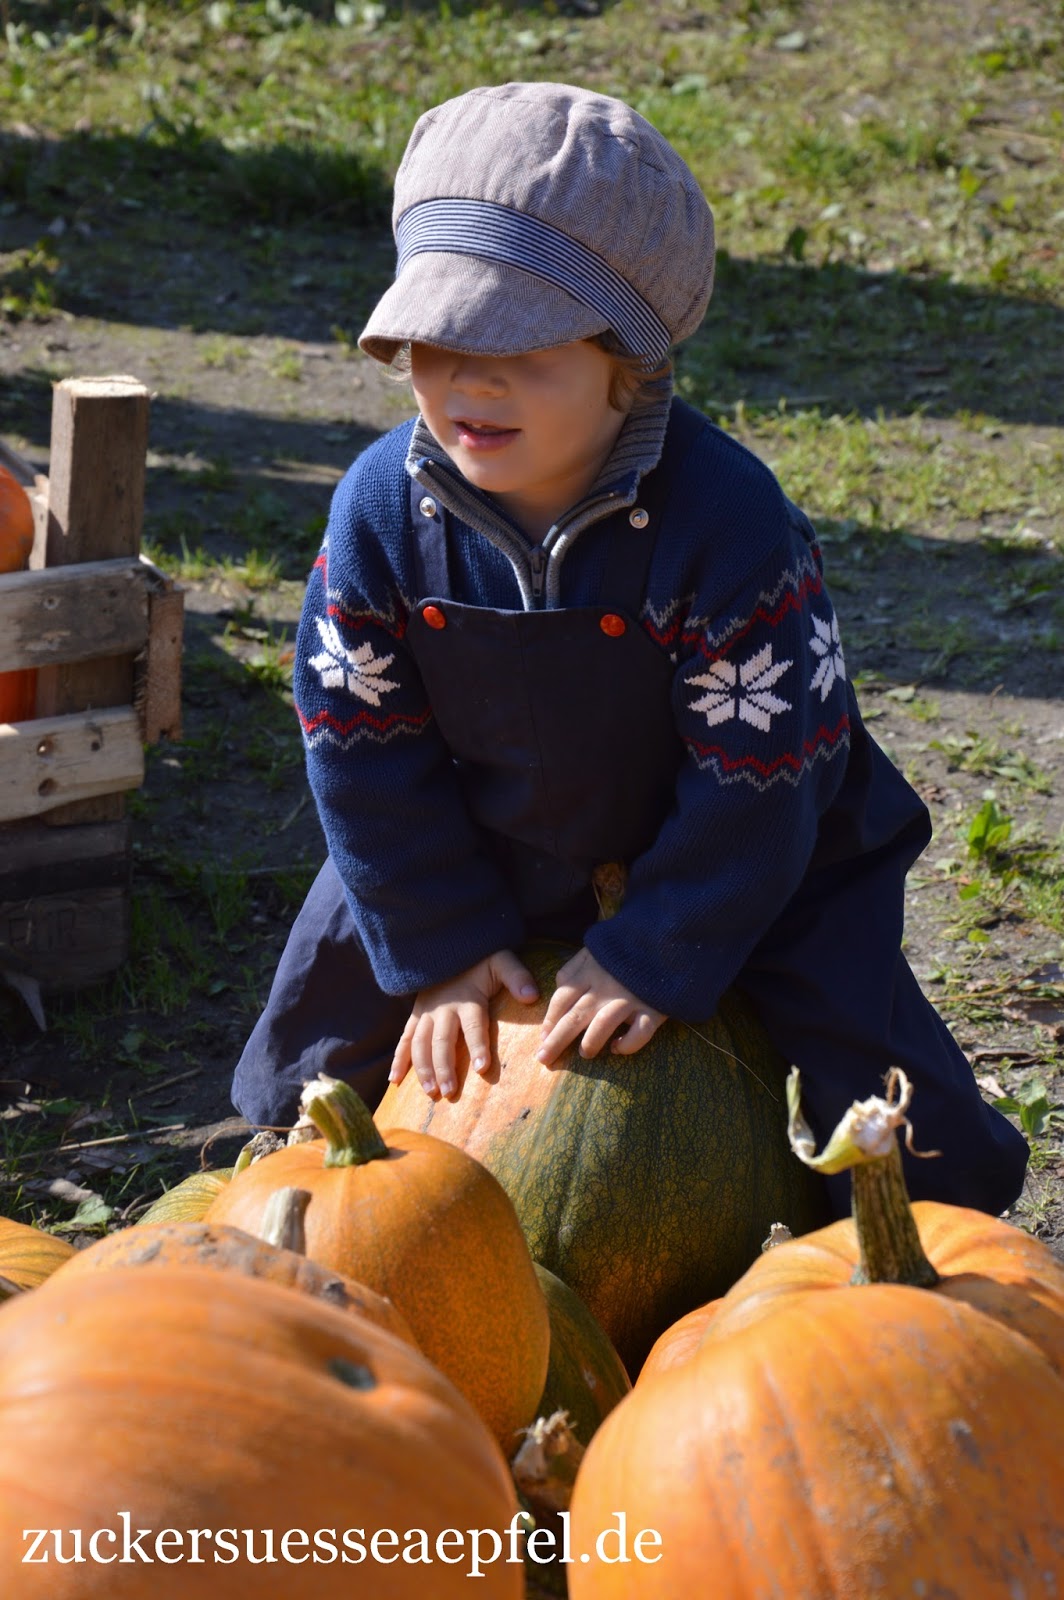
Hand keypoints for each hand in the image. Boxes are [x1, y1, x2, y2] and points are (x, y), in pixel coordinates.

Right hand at [389, 950, 538, 1098]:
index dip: (478, 1045)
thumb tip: (532, 997)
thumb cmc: (480, 959)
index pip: (473, 1025)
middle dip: (444, 1067)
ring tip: (431, 1092)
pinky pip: (404, 1039)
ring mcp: (426, 1013)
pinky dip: (399, 1059)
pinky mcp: (416, 1015)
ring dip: (423, 1068)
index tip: (482, 1067)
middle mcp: (444, 1008)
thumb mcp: (502, 962)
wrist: (449, 946)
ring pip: (420, 1043)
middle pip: (442, 1041)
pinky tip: (395, 1081)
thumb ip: (517, 978)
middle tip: (449, 1091)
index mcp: (468, 999)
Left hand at [537, 947, 665, 1065]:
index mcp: (589, 971)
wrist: (665, 940)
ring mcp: (630, 998)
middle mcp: (605, 986)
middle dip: (556, 1041)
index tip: (543, 1038)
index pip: (562, 998)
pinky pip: (639, 1033)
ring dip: (590, 1043)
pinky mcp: (653, 1008)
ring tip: (584, 1054)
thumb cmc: (624, 949)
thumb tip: (559, 988)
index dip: (550, 1020)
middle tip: (544, 1059)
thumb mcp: (594, 949)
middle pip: (575, 1016)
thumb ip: (574, 968)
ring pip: (603, 1025)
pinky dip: (627, 1044)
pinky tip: (617, 1048)